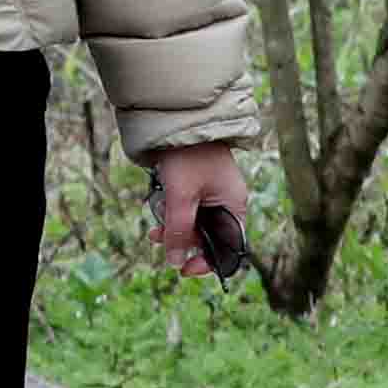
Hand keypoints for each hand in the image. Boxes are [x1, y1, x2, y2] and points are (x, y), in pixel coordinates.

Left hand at [146, 139, 251, 280]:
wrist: (178, 118)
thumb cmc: (187, 156)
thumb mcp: (180, 196)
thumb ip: (178, 230)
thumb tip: (174, 262)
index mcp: (234, 206)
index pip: (229, 247)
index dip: (208, 261)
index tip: (185, 269)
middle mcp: (226, 202)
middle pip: (209, 236)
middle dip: (184, 243)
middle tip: (161, 245)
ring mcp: (212, 193)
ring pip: (195, 223)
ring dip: (174, 229)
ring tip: (154, 232)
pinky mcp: (196, 185)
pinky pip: (186, 209)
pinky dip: (172, 214)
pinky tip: (156, 213)